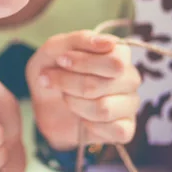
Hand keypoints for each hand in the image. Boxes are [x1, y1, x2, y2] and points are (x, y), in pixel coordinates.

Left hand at [26, 30, 141, 149]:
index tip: (60, 60)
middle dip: (70, 82)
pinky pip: (115, 130)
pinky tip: (80, 118)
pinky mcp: (124, 129)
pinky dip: (88, 124)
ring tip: (64, 97)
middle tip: (50, 79)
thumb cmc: (51, 70)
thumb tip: (109, 42)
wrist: (41, 103)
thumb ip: (80, 40)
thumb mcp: (55, 49)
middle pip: (107, 83)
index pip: (116, 59)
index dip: (84, 62)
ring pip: (105, 108)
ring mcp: (129, 104)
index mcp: (118, 54)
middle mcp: (129, 78)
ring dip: (74, 103)